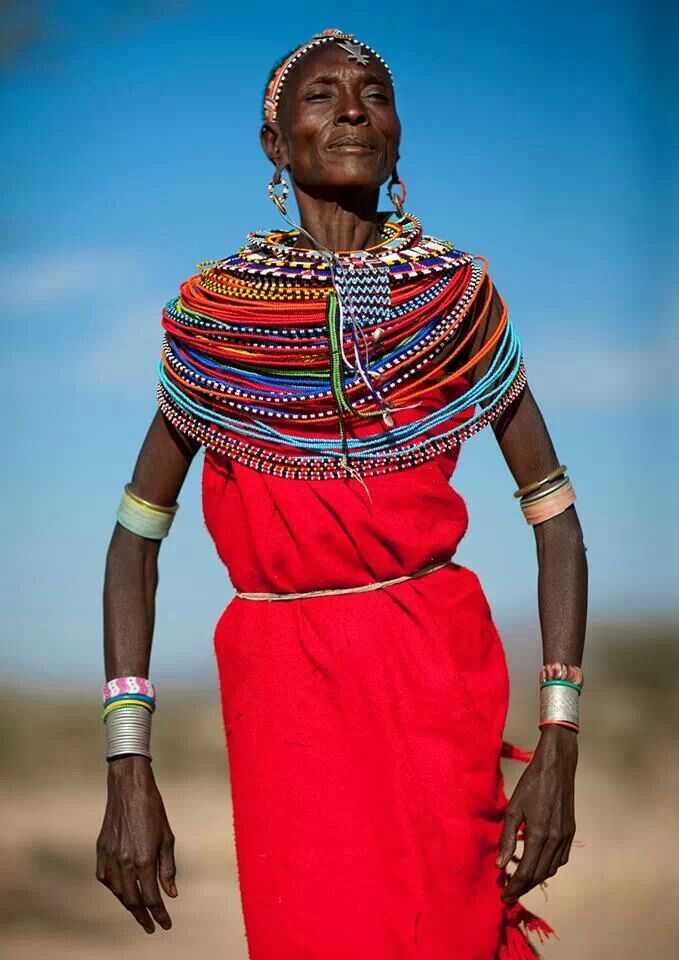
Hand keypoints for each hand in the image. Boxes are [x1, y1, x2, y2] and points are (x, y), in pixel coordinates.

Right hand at [96, 755, 177, 932]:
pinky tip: (121, 890)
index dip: (159, 914)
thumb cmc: (152, 809)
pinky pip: (105, 877)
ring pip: (118, 891)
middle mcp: (124, 861)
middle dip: (143, 916)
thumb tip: (170, 894)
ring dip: (129, 904)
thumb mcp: (167, 837)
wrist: (129, 787)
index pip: (151, 897)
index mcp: (143, 859)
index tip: (165, 925)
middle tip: (152, 926)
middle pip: (132, 900)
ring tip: (139, 911)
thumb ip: (167, 868)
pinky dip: (114, 888)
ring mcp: (110, 856)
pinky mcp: (101, 849)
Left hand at [496, 725, 577, 903]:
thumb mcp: (513, 808)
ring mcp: (565, 837)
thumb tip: (500, 865)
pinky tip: (537, 864)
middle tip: (508, 893)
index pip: (526, 873)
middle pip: (539, 875)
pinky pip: (560, 859)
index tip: (503, 897)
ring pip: (551, 870)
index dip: (514, 888)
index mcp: (538, 835)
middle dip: (523, 888)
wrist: (557, 768)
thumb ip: (506, 838)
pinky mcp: (570, 832)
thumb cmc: (531, 784)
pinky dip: (548, 868)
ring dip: (536, 879)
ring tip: (520, 881)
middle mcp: (555, 840)